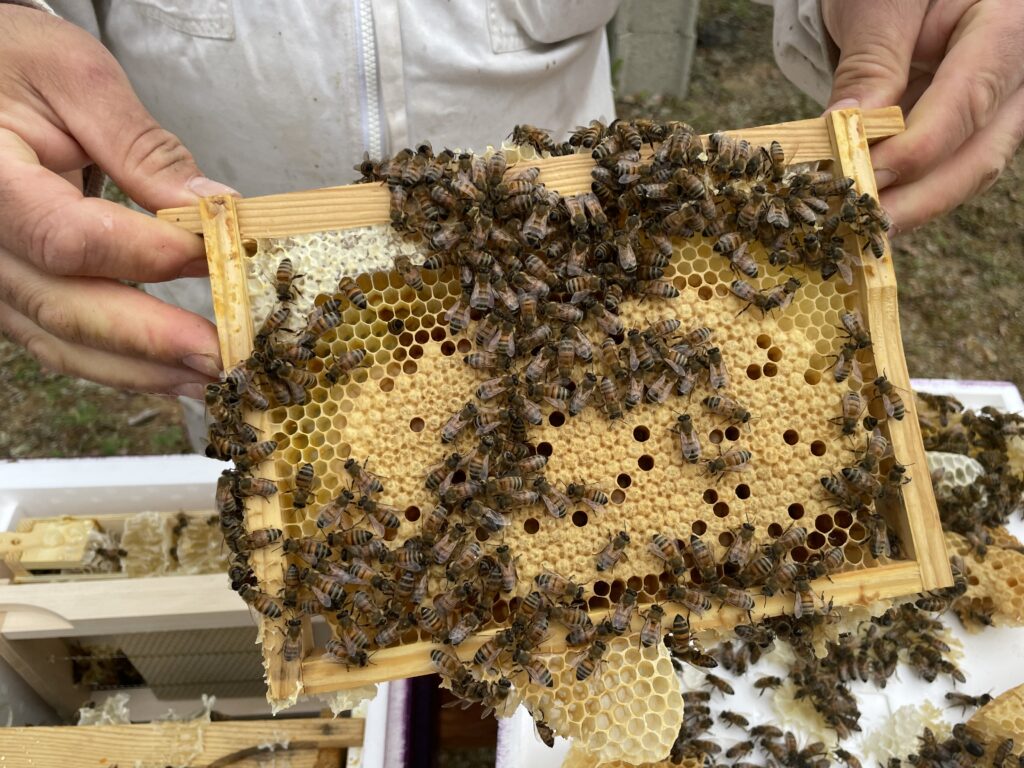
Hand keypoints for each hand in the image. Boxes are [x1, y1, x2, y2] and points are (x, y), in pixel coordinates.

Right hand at [0, 6, 235, 397]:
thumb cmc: (13, 67)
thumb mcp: (77, 80)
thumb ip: (142, 148)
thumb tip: (214, 211)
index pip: (66, 237)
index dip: (143, 254)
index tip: (211, 256)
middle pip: (64, 307)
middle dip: (151, 340)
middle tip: (223, 355)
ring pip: (61, 341)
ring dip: (142, 368)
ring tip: (211, 377)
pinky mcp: (11, 293)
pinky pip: (59, 342)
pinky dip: (119, 364)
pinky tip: (173, 372)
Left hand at [822, 0, 1023, 233]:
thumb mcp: (878, 4)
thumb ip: (870, 65)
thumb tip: (846, 133)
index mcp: (1007, 28)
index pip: (967, 104)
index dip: (914, 153)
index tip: (863, 182)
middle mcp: (1017, 73)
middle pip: (978, 154)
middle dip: (916, 200)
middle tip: (859, 225)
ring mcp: (999, 106)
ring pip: (964, 172)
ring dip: (909, 206)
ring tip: (856, 225)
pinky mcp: (970, 127)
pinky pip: (944, 168)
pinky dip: (905, 191)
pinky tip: (864, 208)